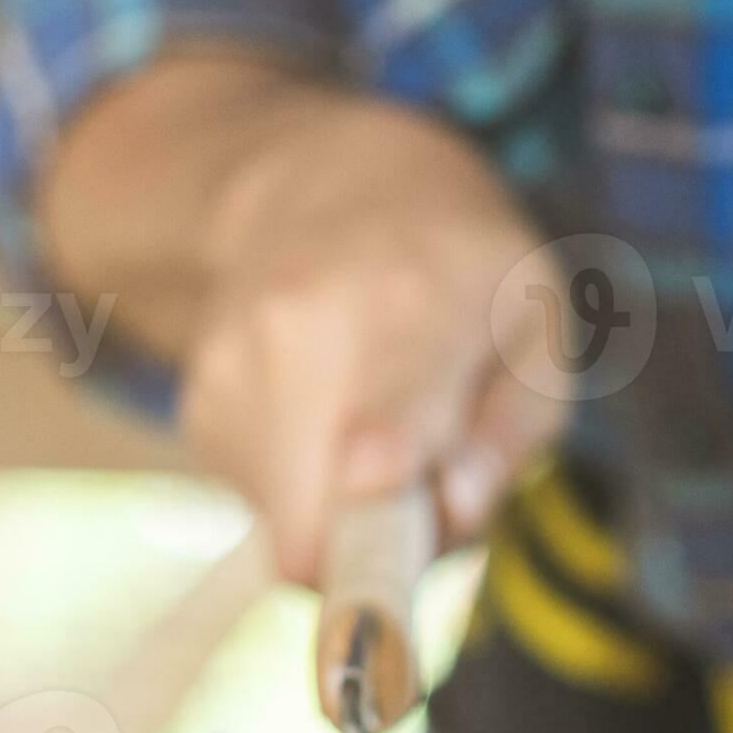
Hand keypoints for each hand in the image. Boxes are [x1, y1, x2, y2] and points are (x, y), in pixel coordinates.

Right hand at [178, 89, 569, 580]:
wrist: (326, 185)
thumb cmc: (461, 274)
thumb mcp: (534, 330)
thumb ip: (512, 429)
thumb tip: (458, 506)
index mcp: (410, 304)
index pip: (378, 425)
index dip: (376, 490)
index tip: (376, 525)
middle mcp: (298, 331)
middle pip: (314, 527)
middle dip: (377, 548)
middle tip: (421, 485)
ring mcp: (231, 366)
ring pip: (291, 527)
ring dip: (344, 510)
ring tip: (376, 429)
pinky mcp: (198, 406)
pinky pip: (264, 502)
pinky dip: (306, 485)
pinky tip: (328, 415)